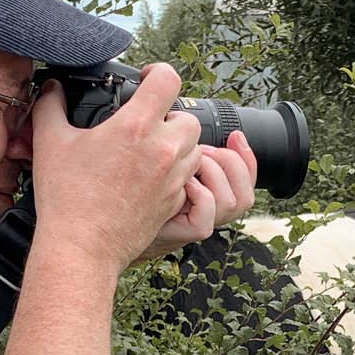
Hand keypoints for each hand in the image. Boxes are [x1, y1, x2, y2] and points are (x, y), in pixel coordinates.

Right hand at [29, 63, 201, 275]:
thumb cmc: (67, 198)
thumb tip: (51, 89)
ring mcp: (173, 177)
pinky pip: (188, 177)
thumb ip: (51, 106)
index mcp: (135, 127)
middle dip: (169, 115)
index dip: (157, 73)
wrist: (82, 247)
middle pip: (187, 116)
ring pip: (194, 147)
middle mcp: (162, 149)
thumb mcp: (50, 142)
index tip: (146, 81)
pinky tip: (148, 178)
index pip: (168, 79)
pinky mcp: (175, 201)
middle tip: (145, 124)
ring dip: (177, 144)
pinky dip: (175, 173)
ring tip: (148, 151)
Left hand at [134, 127, 258, 261]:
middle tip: (202, 148)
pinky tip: (181, 184)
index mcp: (208, 193)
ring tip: (189, 164)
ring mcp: (199, 222)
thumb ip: (177, 149)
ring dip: (214, 174)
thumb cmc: (125, 193)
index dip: (247, 157)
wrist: (106, 225)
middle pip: (245, 192)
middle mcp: (208, 210)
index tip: (235, 134)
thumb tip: (185, 122)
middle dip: (229, 161)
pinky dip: (199, 195)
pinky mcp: (185, 232)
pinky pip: (208, 216)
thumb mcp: (158, 164)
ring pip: (231, 201)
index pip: (245, 179)